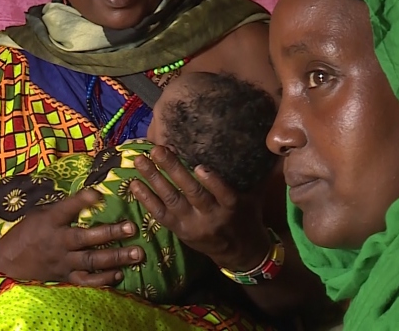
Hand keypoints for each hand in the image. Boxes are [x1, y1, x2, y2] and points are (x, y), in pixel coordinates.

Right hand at [0, 189, 144, 285]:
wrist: (7, 262)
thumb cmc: (27, 232)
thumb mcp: (40, 214)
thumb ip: (63, 208)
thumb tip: (92, 195)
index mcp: (49, 221)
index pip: (66, 208)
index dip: (81, 200)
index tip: (97, 193)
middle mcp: (57, 242)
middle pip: (86, 238)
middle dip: (110, 233)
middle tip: (132, 228)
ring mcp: (62, 261)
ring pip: (91, 260)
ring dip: (116, 257)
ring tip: (137, 253)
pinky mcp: (64, 277)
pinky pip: (86, 281)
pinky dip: (103, 279)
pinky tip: (120, 274)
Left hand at [131, 145, 270, 270]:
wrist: (241, 254)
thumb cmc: (247, 217)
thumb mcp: (253, 197)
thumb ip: (255, 174)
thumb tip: (264, 145)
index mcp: (232, 207)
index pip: (223, 193)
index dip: (212, 181)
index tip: (200, 166)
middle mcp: (211, 217)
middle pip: (191, 193)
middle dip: (173, 170)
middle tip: (157, 150)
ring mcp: (193, 225)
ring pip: (171, 201)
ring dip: (154, 179)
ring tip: (140, 161)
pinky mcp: (180, 231)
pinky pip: (160, 215)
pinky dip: (146, 199)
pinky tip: (134, 184)